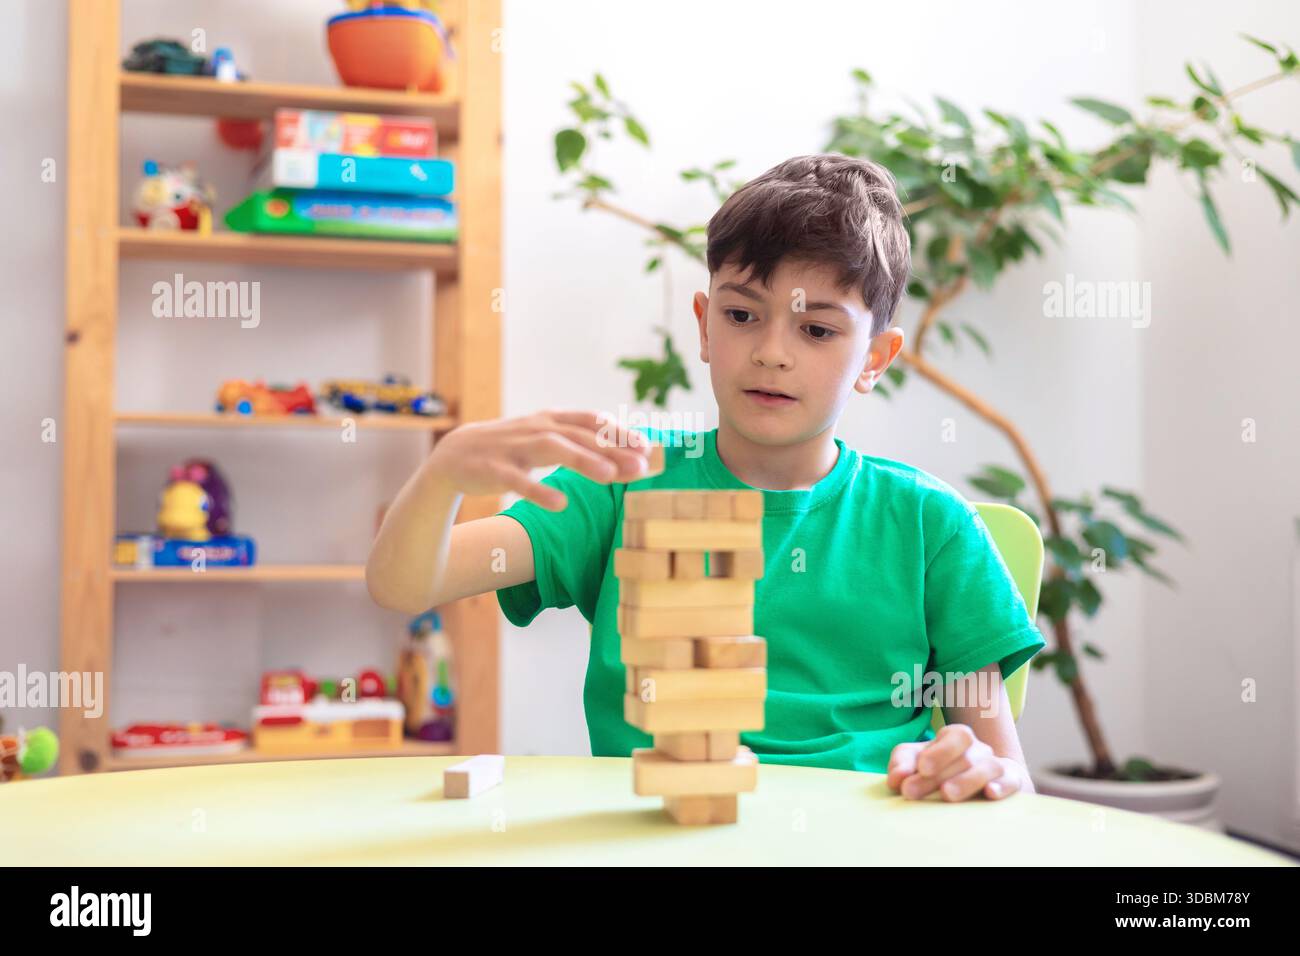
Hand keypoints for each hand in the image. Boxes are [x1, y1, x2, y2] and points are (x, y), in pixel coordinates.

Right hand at [424, 409, 651, 510]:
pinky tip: (560, 503)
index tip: (646, 448)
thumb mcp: (547, 439)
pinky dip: (538, 491)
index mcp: (550, 419)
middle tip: (641, 466)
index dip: (619, 432)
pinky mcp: (493, 469)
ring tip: (609, 476)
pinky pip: (517, 480)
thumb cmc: (513, 449)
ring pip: (551, 449)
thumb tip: (629, 455)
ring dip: (582, 460)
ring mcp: (513, 447)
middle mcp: (535, 428)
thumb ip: (583, 444)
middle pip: (578, 435)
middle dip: (611, 449)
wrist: (454, 455)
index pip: (590, 420)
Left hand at [885, 723, 1026, 801]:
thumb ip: (902, 765)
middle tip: (912, 792)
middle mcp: (978, 749)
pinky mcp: (1011, 783)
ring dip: (966, 781)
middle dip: (937, 775)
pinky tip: (990, 793)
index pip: (953, 737)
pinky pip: (1011, 781)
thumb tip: (896, 779)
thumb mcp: (917, 762)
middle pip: (963, 757)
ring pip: (988, 767)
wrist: (981, 784)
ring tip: (947, 794)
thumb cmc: (941, 770)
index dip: (939, 751)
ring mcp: (996, 765)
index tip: (922, 768)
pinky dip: (1002, 786)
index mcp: (956, 737)